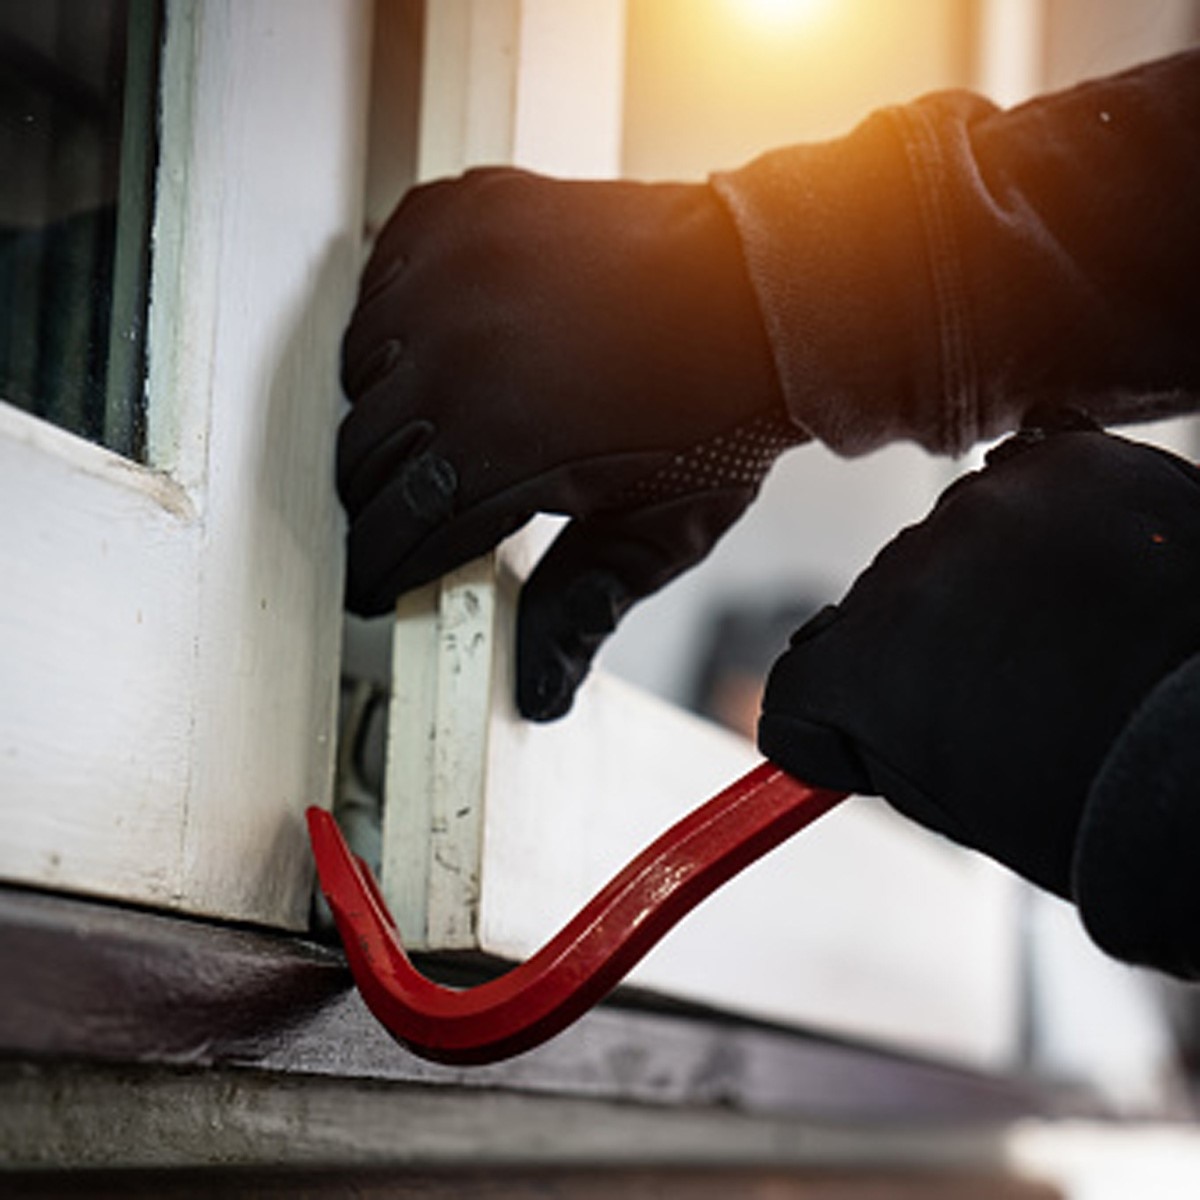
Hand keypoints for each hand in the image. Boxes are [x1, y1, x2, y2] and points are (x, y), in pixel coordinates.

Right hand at [339, 168, 801, 718]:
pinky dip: (397, 315)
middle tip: (416, 509)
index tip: (376, 583)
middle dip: (380, 499)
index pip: (392, 531)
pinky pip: (381, 278)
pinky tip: (441, 340)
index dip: (378, 571)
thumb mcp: (657, 533)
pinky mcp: (461, 218)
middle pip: (361, 455)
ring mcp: (454, 276)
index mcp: (498, 449)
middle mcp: (457, 357)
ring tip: (439, 424)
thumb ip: (580, 610)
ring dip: (386, 407)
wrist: (764, 293)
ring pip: (360, 368)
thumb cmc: (720, 413)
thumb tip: (539, 691)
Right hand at [757, 416, 1199, 961]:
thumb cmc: (1098, 795)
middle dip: (929, 635)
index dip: (837, 709)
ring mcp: (983, 509)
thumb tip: (863, 701)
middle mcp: (901, 575)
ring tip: (1072, 630)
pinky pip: (1033, 479)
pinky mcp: (1065, 463)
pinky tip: (1092, 571)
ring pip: (957, 536)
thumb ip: (883, 735)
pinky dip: (1056, 519)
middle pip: (885, 600)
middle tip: (1012, 682)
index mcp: (859, 673)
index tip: (862, 722)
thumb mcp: (952, 796)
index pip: (803, 677)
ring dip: (993, 572)